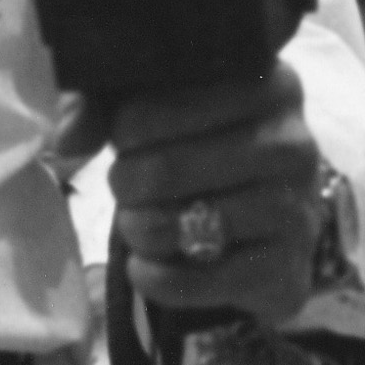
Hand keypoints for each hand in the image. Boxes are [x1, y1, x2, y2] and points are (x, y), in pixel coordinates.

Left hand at [109, 61, 324, 327]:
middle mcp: (295, 143)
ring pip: (185, 224)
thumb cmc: (206, 153)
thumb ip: (106, 106)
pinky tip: (145, 267)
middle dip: (126, 184)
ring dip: (140, 230)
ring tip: (136, 224)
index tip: (126, 138)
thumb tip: (66, 138)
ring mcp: (297, 210)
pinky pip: (200, 281)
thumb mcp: (162, 111)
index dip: (127, 125)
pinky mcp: (286, 270)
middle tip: (125, 188)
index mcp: (270, 84)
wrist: (265, 229)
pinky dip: (157, 278)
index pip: (171, 98)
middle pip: (168, 167)